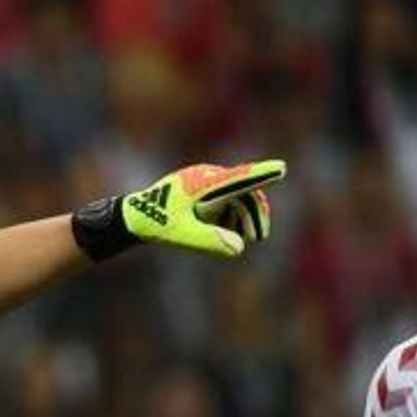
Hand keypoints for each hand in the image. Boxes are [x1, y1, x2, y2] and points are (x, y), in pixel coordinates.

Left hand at [122, 161, 285, 256]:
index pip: (237, 178)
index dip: (261, 174)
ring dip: (245, 217)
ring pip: (237, 197)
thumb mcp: (182, 236)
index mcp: (202, 183)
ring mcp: (206, 183)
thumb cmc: (156, 224)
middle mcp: (207, 177)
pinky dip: (234, 217)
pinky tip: (231, 233)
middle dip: (254, 213)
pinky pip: (228, 201)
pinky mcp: (204, 192)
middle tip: (260, 237)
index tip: (281, 168)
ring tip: (249, 239)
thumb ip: (210, 241)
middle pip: (243, 190)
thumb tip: (239, 248)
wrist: (135, 217)